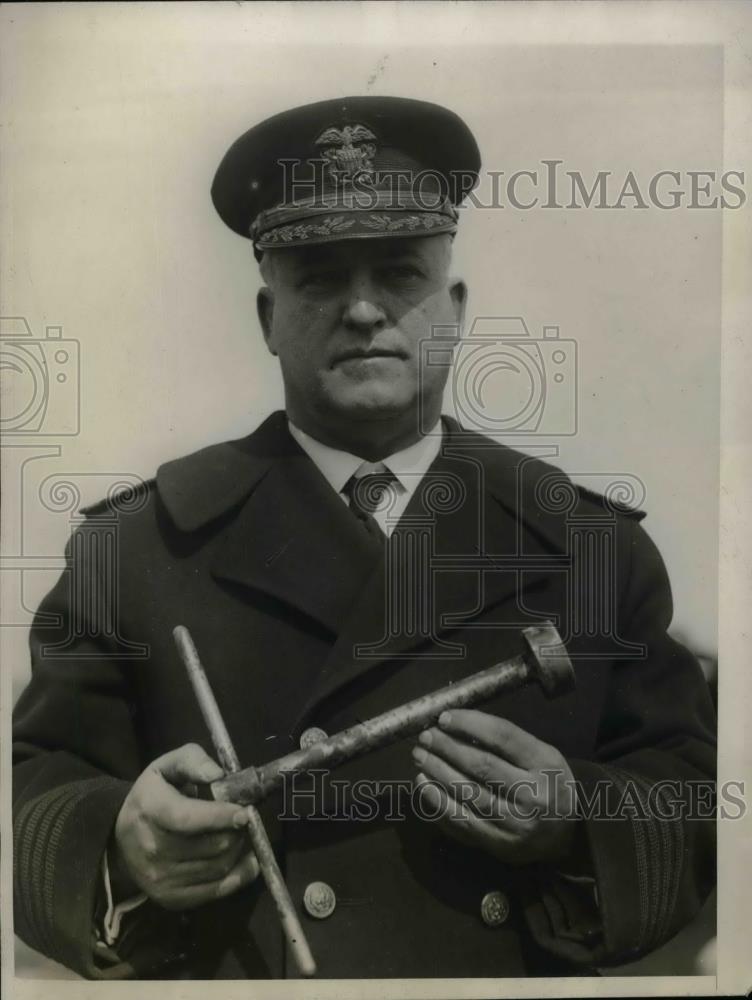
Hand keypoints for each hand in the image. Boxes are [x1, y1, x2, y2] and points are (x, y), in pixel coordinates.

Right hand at [111, 743, 259, 909]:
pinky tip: (247, 860)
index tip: (245, 813)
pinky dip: (239, 876)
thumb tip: (218, 774)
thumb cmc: (153, 795)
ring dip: (238, 850)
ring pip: (218, 867)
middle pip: (211, 846)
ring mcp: (160, 879)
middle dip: (236, 831)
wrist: (121, 838)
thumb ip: (193, 760)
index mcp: (149, 809)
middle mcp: (151, 849)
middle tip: (243, 819)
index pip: (186, 818)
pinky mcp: (170, 899)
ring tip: (238, 834)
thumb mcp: (168, 766)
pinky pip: (216, 891)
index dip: (219, 816)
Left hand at [412, 710, 577, 864]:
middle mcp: (531, 794)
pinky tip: (424, 784)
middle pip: (481, 765)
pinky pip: (461, 821)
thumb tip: (457, 727)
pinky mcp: (498, 845)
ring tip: (420, 756)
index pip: (503, 736)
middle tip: (426, 736)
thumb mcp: (541, 755)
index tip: (445, 717)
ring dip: (437, 772)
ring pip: (467, 793)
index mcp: (545, 764)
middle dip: (447, 747)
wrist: (568, 836)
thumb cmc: (548, 784)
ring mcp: (514, 824)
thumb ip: (506, 742)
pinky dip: (438, 801)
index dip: (470, 724)